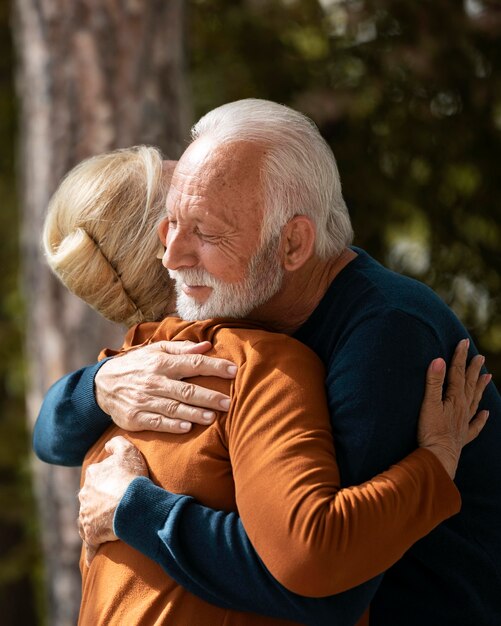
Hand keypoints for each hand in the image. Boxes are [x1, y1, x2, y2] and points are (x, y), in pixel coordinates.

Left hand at [78, 436, 147, 565]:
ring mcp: (86, 515)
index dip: (110, 478)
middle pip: (92, 497)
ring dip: (96, 521)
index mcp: (93, 475)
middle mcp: (85, 494)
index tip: (120, 482)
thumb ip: (116, 443)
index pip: (98, 475)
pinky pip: (90, 544)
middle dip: (100, 499)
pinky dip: (91, 550)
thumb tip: (108, 444)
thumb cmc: (131, 477)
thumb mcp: (128, 451)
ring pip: (88, 518)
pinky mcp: (91, 534)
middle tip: (116, 503)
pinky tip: (93, 558)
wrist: (131, 504)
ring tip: (108, 525)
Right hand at [95, 340, 236, 433]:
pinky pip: (157, 422)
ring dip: (194, 413)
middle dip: (209, 396)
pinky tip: (187, 428)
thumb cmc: (138, 365)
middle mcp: (154, 381)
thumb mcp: (156, 350)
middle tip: (229, 402)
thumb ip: (182, 349)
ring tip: (213, 417)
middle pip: (186, 389)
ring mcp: (144, 400)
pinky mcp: (136, 417)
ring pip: (174, 408)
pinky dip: (172, 426)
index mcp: (162, 362)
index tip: (234, 371)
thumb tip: (208, 346)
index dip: (214, 367)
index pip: (193, 363)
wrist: (103, 384)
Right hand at [418, 339, 490, 478]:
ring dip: (480, 388)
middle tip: (480, 356)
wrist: (439, 457)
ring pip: (475, 401)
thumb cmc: (431, 430)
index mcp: (455, 398)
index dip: (459, 356)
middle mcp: (463, 408)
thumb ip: (434, 382)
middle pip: (469, 384)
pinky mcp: (462, 435)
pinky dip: (482, 418)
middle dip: (473, 369)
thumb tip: (439, 360)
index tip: (463, 342)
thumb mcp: (429, 403)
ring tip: (488, 376)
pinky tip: (486, 413)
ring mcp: (464, 421)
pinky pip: (476, 425)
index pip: (457, 373)